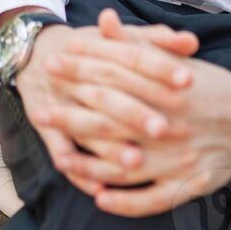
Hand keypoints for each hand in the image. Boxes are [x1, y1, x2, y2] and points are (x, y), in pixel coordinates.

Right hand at [12, 13, 198, 197]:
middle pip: (108, 94)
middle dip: (135, 112)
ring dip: (109, 147)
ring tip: (135, 161)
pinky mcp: (46, 128)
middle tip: (164, 128)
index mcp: (100, 50)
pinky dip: (78, 171)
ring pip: (85, 126)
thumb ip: (158, 41)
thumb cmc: (95, 51)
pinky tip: (100, 189)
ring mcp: (61, 103)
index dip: (159, 66)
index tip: (188, 80)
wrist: (39, 56)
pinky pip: (61, 150)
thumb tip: (191, 43)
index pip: (132, 55)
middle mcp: (78, 77)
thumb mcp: (122, 40)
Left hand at [42, 13, 230, 216]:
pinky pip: (154, 199)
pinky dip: (126, 202)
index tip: (53, 63)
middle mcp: (173, 123)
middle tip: (40, 109)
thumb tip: (103, 19)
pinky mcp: (192, 184)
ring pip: (128, 163)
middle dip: (72, 114)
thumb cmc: (209, 84)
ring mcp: (181, 158)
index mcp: (168, 87)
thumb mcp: (175, 59)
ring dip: (90, 163)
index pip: (115, 74)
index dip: (81, 69)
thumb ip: (136, 43)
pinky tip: (99, 198)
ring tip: (60, 159)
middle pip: (114, 118)